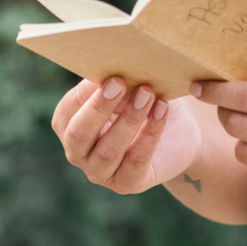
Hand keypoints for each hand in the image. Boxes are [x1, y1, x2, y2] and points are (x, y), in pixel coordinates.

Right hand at [52, 78, 201, 192]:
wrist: (178, 133)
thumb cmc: (144, 102)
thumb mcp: (129, 87)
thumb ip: (117, 79)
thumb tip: (113, 61)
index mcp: (69, 125)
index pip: (68, 111)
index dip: (87, 93)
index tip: (109, 72)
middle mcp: (78, 153)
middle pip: (79, 133)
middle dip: (100, 107)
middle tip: (121, 82)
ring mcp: (100, 173)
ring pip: (109, 150)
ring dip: (129, 119)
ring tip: (148, 94)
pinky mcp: (127, 183)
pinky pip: (136, 161)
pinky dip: (150, 134)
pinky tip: (162, 111)